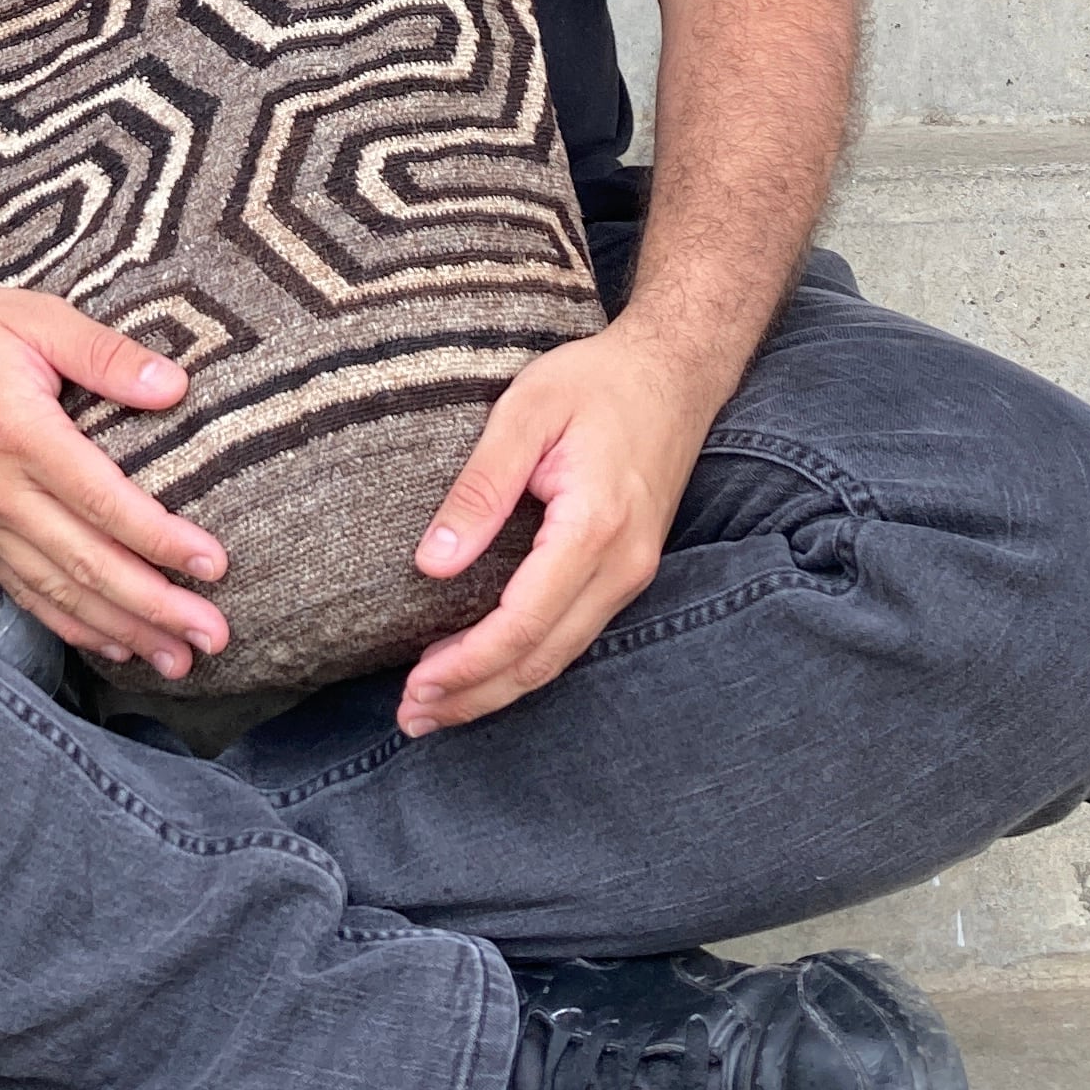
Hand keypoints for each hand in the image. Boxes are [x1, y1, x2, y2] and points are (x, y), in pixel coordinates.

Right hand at [0, 282, 230, 680]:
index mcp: (22, 434)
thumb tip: (174, 386)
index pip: (104, 504)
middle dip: (155, 607)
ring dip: (120, 630)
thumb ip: (106, 355)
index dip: (162, 541)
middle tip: (212, 637)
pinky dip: (68, 624)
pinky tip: (109, 644)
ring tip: (174, 660)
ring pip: (58, 590)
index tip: (213, 565)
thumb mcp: (37, 318)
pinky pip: (22, 590)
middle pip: (88, 564)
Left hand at [395, 322, 719, 737]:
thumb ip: (479, 487)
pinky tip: (488, 667)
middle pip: (543, 657)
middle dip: (475, 696)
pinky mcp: (629, 570)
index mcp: (594, 526)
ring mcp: (632, 573)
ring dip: (499, 688)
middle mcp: (622, 565)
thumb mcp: (527, 411)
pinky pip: (574, 633)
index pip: (523, 622)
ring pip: (561, 655)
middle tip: (412, 717)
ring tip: (438, 708)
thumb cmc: (597, 381)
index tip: (416, 687)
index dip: (467, 664)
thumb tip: (432, 562)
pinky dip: (527, 661)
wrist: (677, 371)